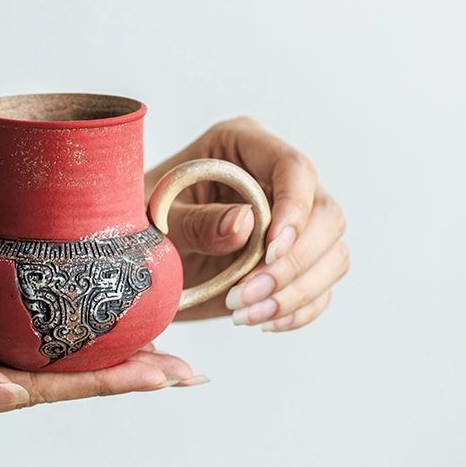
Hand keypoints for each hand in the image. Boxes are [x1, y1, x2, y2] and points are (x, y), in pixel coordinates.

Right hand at [0, 307, 202, 439]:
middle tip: (180, 361)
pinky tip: (53, 315)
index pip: (41, 393)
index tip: (166, 375)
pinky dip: (28, 326)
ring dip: (80, 349)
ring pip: (26, 356)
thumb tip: (4, 391)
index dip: (106, 382)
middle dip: (116, 369)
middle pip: (49, 377)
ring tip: (133, 336)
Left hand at [145, 116, 348, 330]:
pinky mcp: (291, 261)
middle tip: (244, 295)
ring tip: (243, 313)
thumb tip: (246, 225)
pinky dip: (298, 309)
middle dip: (292, 263)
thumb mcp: (152, 217)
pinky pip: (321, 286)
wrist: (133, 260)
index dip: (294, 209)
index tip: (269, 251)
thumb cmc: (136, 221)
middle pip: (325, 214)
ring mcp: (289, 221)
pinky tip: (261, 320)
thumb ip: (195, 220)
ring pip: (332, 253)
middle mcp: (274, 179)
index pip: (294, 168)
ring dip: (296, 291)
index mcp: (240, 146)